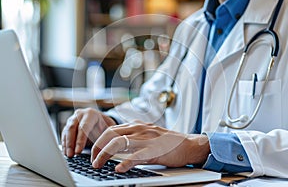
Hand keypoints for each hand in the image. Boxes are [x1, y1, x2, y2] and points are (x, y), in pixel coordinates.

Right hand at [61, 108, 116, 156]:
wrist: (101, 122)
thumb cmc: (105, 126)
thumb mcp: (109, 129)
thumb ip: (106, 136)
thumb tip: (104, 150)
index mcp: (91, 114)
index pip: (84, 127)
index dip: (80, 140)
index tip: (78, 151)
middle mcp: (79, 115)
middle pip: (72, 128)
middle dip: (71, 143)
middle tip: (71, 155)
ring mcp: (72, 119)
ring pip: (66, 132)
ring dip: (66, 145)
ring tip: (68, 156)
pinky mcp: (67, 126)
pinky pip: (63, 135)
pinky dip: (64, 144)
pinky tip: (65, 153)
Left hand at [91, 123, 210, 171]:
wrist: (188, 144)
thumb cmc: (167, 141)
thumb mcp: (147, 133)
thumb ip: (133, 134)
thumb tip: (117, 140)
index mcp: (136, 125)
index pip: (110, 129)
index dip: (98, 140)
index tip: (93, 152)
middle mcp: (138, 129)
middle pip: (109, 134)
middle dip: (97, 147)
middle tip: (93, 159)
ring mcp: (145, 138)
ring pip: (117, 142)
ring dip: (104, 154)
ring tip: (98, 164)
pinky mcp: (153, 150)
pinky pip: (136, 156)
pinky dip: (125, 163)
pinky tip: (118, 169)